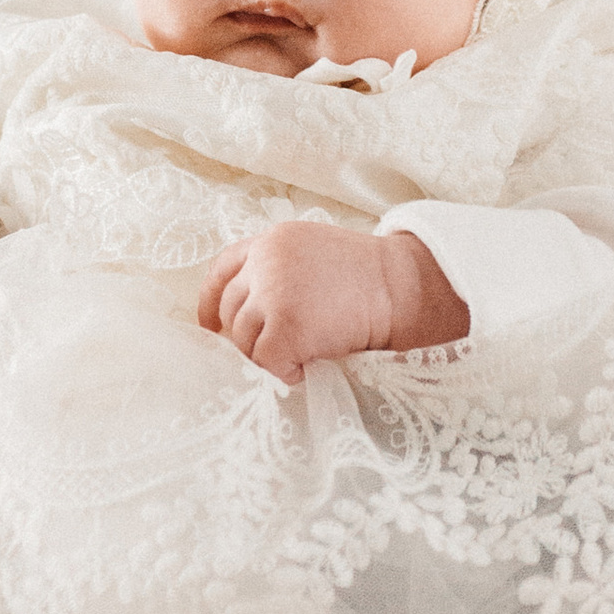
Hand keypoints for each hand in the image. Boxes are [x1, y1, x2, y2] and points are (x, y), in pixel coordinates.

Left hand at [197, 222, 468, 383]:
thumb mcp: (315, 252)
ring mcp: (273, 293)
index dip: (210, 301)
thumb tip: (249, 313)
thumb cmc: (369, 277)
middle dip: (247, 337)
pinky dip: (284, 372)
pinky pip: (267, 362)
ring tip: (302, 356)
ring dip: (269, 356)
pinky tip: (308, 368)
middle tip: (278, 351)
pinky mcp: (285, 326)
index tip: (209, 325)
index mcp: (272, 241)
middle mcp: (265, 262)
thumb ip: (279, 269)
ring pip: (245, 340)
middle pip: (232, 311)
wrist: (403, 288)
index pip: (222, 269)